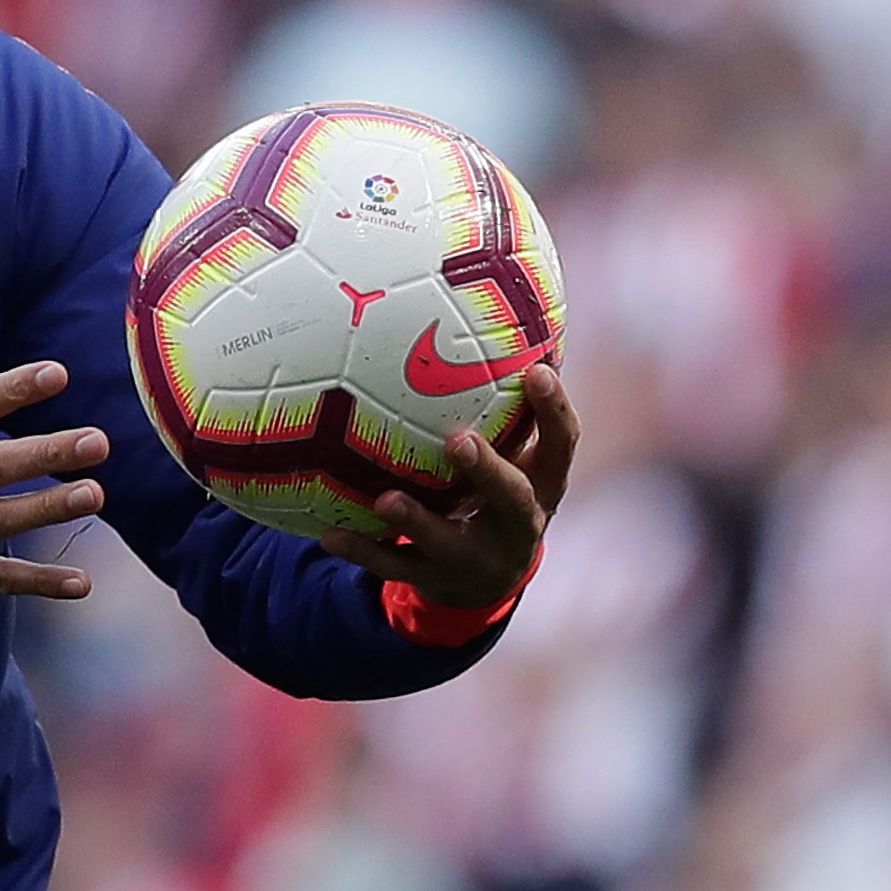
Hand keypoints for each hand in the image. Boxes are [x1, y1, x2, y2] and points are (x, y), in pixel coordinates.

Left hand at [317, 361, 581, 609]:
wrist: (486, 578)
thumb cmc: (496, 487)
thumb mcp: (515, 451)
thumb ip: (504, 399)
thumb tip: (480, 310)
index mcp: (542, 484)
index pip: (562, 446)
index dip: (554, 410)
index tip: (537, 370)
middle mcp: (517, 525)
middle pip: (514, 500)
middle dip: (489, 472)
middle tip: (460, 441)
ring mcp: (476, 558)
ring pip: (448, 544)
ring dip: (417, 521)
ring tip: (386, 499)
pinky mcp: (435, 580)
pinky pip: (394, 567)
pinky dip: (362, 550)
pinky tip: (327, 533)